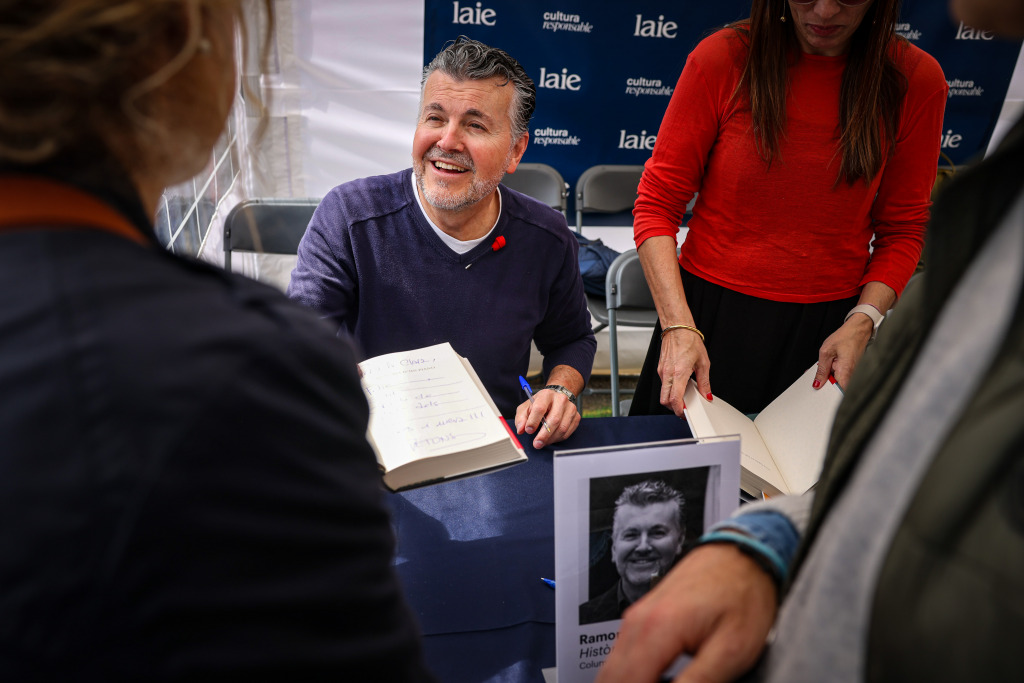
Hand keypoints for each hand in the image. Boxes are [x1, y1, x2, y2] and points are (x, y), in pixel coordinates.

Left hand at [514, 389, 579, 448]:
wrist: (556, 397)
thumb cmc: (540, 404)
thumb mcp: (526, 407)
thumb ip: (521, 418)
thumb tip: (521, 429)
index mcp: (546, 395)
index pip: (540, 408)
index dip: (533, 421)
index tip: (528, 430)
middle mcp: (560, 399)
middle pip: (554, 420)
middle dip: (544, 435)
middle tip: (537, 444)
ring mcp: (570, 408)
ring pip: (562, 428)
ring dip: (551, 439)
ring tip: (542, 442)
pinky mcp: (576, 416)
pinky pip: (568, 432)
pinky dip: (558, 438)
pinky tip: (551, 439)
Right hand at [596, 544, 777, 682]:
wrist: (741, 557)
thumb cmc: (742, 595)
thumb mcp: (731, 651)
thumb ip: (698, 682)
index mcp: (657, 629)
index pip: (627, 682)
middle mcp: (638, 622)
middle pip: (610, 676)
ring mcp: (636, 618)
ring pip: (611, 669)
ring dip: (627, 682)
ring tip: (659, 682)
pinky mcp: (640, 619)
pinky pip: (620, 656)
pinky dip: (628, 675)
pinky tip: (652, 679)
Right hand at [657, 328, 710, 416]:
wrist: (677, 328)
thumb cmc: (689, 341)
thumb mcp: (703, 362)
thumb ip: (704, 381)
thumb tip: (706, 394)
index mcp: (679, 372)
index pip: (675, 398)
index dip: (680, 410)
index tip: (686, 413)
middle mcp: (667, 373)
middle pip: (664, 400)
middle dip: (673, 408)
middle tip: (684, 409)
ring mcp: (662, 371)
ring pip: (662, 393)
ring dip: (671, 399)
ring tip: (683, 396)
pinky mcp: (660, 368)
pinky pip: (663, 384)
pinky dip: (670, 389)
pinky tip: (679, 385)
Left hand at [813, 314, 872, 389]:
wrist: (858, 329)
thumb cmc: (846, 337)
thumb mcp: (826, 352)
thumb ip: (821, 370)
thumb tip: (817, 383)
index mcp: (846, 371)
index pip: (838, 392)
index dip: (828, 394)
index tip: (820, 391)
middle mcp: (853, 375)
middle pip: (838, 389)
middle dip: (827, 385)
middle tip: (820, 377)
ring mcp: (854, 373)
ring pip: (840, 383)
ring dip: (831, 378)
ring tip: (829, 365)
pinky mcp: (853, 371)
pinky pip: (843, 377)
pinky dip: (835, 373)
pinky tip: (832, 365)